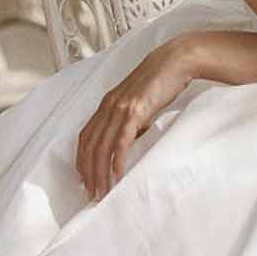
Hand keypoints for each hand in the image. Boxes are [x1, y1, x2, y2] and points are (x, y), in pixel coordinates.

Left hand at [75, 36, 200, 198]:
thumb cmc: (160, 82)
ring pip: (102, 146)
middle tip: (91, 194)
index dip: (81, 160)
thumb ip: (130, 122)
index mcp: (107, 104)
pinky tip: (117, 174)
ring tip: (103, 191)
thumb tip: (129, 144)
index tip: (83, 179)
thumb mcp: (139, 104)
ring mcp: (120, 108)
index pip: (85, 137)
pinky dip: (117, 160)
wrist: (175, 61)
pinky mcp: (135, 110)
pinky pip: (121, 140)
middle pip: (90, 146)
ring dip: (100, 172)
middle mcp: (108, 106)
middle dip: (88, 173)